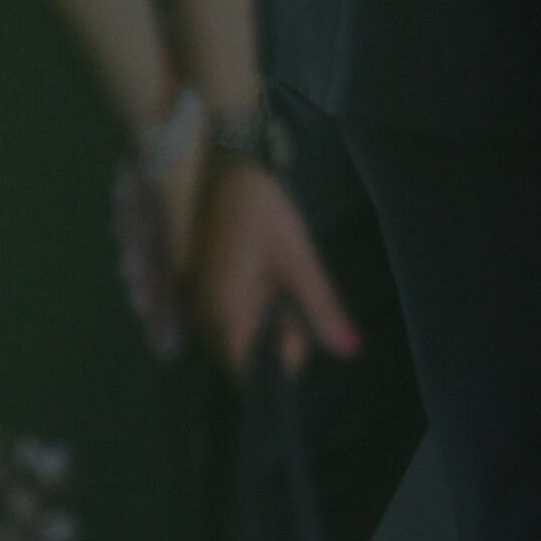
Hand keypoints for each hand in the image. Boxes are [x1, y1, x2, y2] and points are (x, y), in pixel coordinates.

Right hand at [188, 161, 359, 370]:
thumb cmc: (263, 211)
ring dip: (259, 321)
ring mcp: (191, 303)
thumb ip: (321, 308)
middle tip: (288, 297)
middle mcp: (199, 316)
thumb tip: (349, 350)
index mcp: (224, 314)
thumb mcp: (299, 259)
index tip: (298, 330)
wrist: (224, 169)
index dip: (278, 362)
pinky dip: (245, 307)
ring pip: (231, 334)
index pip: (247, 371)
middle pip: (239, 354)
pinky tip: (260, 281)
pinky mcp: (192, 287)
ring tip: (276, 284)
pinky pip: (221, 316)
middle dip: (271, 339)